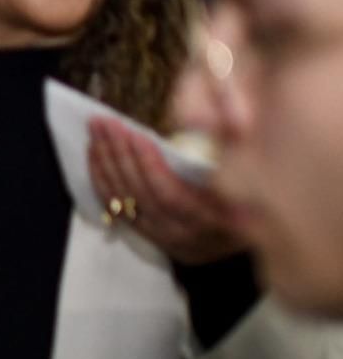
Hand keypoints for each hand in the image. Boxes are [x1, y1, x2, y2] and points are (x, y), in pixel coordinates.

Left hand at [88, 118, 244, 264]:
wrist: (263, 232)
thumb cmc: (259, 189)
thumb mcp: (255, 171)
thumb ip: (230, 147)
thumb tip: (198, 119)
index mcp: (218, 220)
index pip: (170, 196)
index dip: (148, 165)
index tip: (135, 134)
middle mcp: (188, 236)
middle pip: (141, 196)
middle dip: (119, 155)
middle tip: (104, 122)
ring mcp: (167, 239)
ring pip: (125, 202)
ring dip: (106, 163)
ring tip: (96, 130)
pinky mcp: (152, 236)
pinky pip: (118, 208)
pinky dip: (102, 179)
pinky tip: (95, 153)